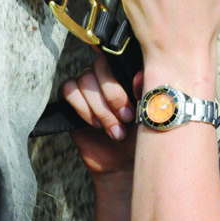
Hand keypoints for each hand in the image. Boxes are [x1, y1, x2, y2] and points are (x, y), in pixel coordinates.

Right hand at [60, 54, 140, 176]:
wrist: (126, 165)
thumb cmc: (143, 137)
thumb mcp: (151, 114)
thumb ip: (147, 92)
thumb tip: (140, 75)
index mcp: (128, 71)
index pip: (118, 55)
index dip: (123, 78)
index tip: (134, 103)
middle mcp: (107, 75)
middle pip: (99, 65)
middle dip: (113, 96)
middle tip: (127, 119)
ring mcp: (89, 86)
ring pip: (84, 79)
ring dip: (100, 107)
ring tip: (114, 129)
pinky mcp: (73, 101)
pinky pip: (68, 90)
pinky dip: (82, 107)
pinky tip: (95, 124)